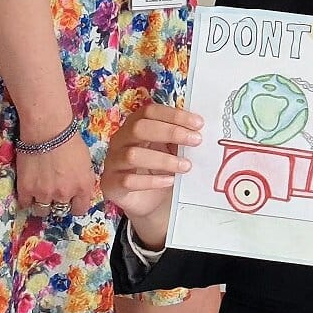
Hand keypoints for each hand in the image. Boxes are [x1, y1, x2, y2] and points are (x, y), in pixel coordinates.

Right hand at [15, 127, 98, 216]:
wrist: (47, 131)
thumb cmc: (71, 141)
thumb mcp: (86, 163)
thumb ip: (83, 180)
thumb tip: (80, 190)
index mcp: (83, 187)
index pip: (80, 210)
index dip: (75, 206)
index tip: (71, 202)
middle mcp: (64, 194)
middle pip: (60, 210)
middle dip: (58, 203)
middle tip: (54, 193)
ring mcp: (44, 193)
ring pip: (42, 210)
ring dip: (42, 202)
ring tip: (40, 191)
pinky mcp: (25, 189)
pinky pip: (25, 204)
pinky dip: (27, 199)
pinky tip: (28, 190)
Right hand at [100, 103, 202, 247]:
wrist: (149, 201)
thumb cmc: (161, 168)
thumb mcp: (173, 150)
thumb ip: (181, 138)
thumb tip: (200, 129)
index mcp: (135, 126)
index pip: (149, 112)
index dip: (174, 115)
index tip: (199, 124)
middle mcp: (120, 141)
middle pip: (139, 128)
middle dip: (170, 132)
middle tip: (196, 141)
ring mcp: (113, 162)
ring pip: (132, 155)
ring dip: (164, 160)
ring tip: (187, 166)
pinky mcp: (111, 184)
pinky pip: (128, 180)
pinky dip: (151, 181)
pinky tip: (170, 181)